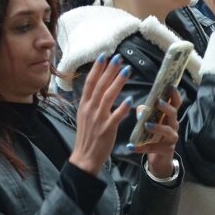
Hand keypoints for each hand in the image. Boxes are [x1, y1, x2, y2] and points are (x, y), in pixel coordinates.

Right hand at [69, 54, 132, 175]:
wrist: (84, 158)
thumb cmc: (87, 136)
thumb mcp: (85, 115)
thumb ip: (91, 101)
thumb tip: (98, 87)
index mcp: (84, 105)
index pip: (90, 83)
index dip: (96, 69)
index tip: (104, 56)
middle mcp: (90, 109)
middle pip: (100, 86)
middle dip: (109, 70)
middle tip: (118, 57)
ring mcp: (98, 119)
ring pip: (108, 97)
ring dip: (118, 82)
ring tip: (127, 70)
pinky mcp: (106, 130)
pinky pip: (115, 117)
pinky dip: (122, 108)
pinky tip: (130, 100)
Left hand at [130, 88, 182, 177]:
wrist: (159, 158)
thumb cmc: (155, 136)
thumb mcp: (150, 122)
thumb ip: (145, 113)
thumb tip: (141, 108)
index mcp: (170, 117)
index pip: (176, 104)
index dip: (175, 95)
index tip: (171, 86)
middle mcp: (173, 126)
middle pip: (173, 114)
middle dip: (166, 108)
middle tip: (159, 102)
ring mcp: (171, 139)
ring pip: (167, 131)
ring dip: (157, 127)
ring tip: (147, 125)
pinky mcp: (166, 150)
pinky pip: (153, 148)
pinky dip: (141, 147)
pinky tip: (131, 146)